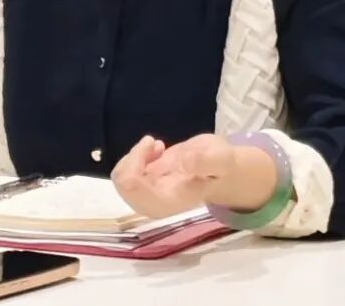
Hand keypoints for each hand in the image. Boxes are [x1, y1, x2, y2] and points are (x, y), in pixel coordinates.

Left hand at [112, 133, 275, 218]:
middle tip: (153, 143)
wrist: (223, 168)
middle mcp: (155, 202)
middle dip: (133, 158)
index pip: (133, 188)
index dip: (135, 162)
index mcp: (169, 201)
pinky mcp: (147, 184)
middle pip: (122, 185)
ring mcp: (149, 194)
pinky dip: (136, 157)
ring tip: (155, 145)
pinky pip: (127, 172)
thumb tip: (184, 162)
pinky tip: (156, 149)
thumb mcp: (222, 159)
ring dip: (134, 156)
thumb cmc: (222, 165)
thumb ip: (206, 161)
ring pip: (121, 178)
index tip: (153, 143)